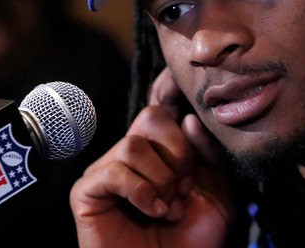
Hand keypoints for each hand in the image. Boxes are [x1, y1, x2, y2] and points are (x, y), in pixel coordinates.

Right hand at [70, 68, 232, 247]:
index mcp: (161, 150)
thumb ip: (209, 154)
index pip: (162, 106)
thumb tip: (188, 118)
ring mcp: (107, 170)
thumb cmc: (191, 240)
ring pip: (134, 144)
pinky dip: (141, 192)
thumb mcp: (217, 194)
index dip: (167, 87)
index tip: (175, 73)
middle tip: (185, 188)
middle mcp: (132, 154)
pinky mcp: (87, 190)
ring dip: (162, 180)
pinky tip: (153, 211)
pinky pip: (115, 170)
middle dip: (178, 155)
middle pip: (152, 117)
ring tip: (169, 207)